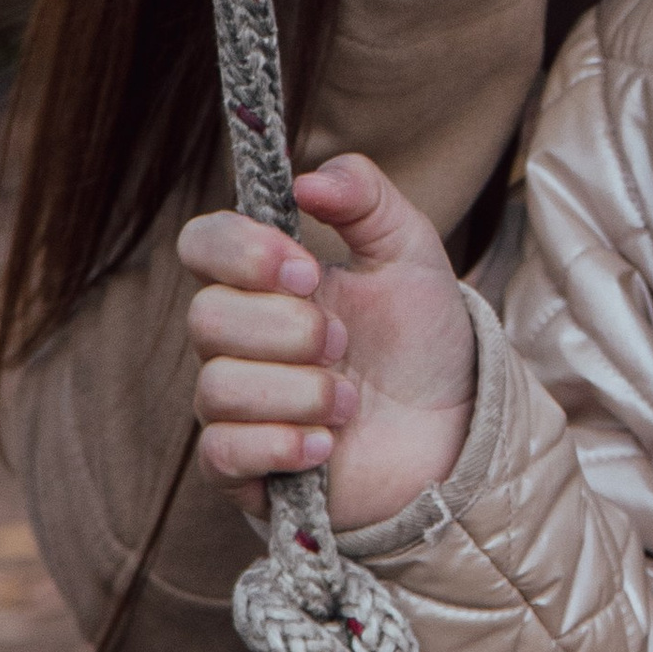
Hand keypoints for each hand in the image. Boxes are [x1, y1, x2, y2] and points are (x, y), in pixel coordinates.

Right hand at [184, 155, 478, 532]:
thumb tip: (307, 181)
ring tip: (349, 400)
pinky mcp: (242, 470)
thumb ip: (364, 198)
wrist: (452, 429)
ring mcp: (235, 406)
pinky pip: (221, 453)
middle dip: (289, 330)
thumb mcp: (409, 253)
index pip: (201, 243)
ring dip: (300, 391)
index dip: (243, 253)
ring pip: (217, 387)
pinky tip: (327, 445)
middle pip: (206, 318)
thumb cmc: (420, 339)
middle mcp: (236, 340)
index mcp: (263, 279)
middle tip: (344, 343)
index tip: (308, 271)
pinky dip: (280, 444)